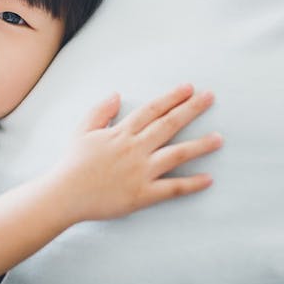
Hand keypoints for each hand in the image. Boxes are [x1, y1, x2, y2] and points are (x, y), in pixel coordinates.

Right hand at [52, 84, 222, 222]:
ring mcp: (141, 171)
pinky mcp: (143, 194)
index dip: (172, 98)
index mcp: (121, 133)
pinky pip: (172, 188)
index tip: (189, 88)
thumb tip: (118, 95)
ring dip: (200, 145)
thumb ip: (101, 112)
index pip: (152, 110)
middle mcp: (135, 148)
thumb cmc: (72, 163)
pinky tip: (209, 179)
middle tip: (210, 97)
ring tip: (219, 138)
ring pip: (177, 154)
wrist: (64, 195)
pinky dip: (191, 184)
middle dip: (191, 109)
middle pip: (169, 124)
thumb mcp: (83, 131)